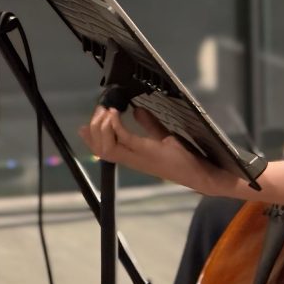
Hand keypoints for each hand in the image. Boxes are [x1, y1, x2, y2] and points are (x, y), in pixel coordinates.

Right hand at [78, 106, 231, 195]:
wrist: (199, 173)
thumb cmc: (183, 157)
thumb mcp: (163, 137)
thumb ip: (149, 125)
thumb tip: (137, 110)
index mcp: (133, 158)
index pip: (103, 151)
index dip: (91, 139)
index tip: (84, 126)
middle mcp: (132, 159)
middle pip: (100, 149)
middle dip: (94, 129)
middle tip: (98, 111)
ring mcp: (139, 157)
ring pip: (106, 146)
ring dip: (102, 127)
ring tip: (106, 111)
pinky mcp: (148, 151)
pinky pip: (124, 139)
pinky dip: (116, 125)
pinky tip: (116, 113)